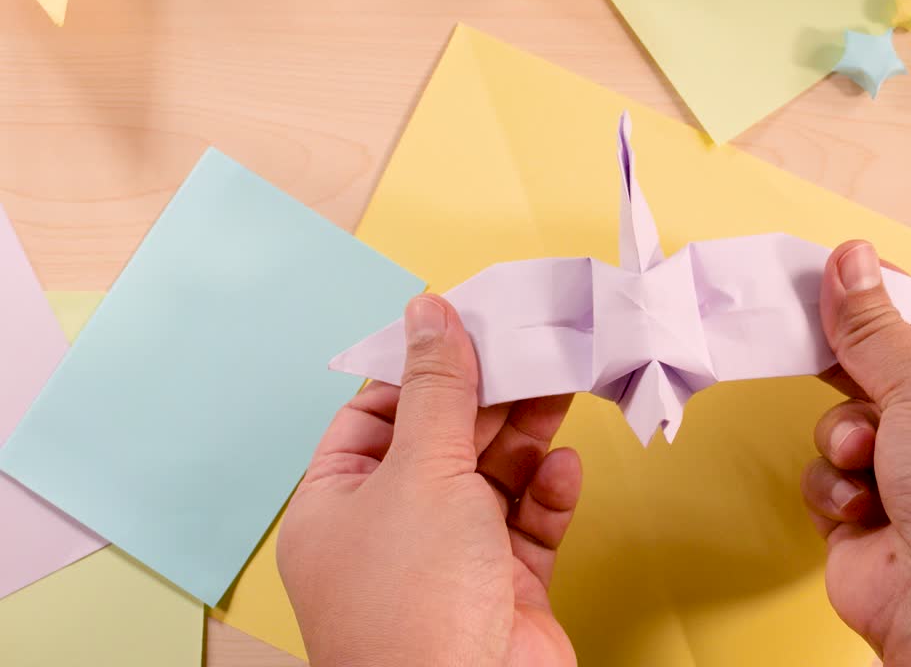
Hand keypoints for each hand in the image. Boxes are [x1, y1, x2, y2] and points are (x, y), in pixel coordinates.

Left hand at [278, 295, 581, 666]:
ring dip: (526, 437)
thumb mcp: (420, 473)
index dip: (419, 371)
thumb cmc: (414, 606)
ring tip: (560, 387)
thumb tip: (428, 313)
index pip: (374, 415)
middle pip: (442, 441)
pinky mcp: (505, 587)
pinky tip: (561, 468)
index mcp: (339, 505)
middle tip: (530, 347)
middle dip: (487, 397)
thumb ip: (436, 390)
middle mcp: (391, 531)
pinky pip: (528, 525)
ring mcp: (451, 561)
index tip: (464, 329)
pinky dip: (546, 494)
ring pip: (492, 479)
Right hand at [804, 241, 910, 665]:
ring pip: (850, 424)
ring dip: (845, 433)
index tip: (844, 273)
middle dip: (856, 367)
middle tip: (812, 331)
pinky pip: (830, 477)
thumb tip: (850, 261)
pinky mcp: (873, 523)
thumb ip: (876, 325)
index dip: (894, 300)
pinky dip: (835, 485)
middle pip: (891, 375)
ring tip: (865, 452)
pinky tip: (860, 504)